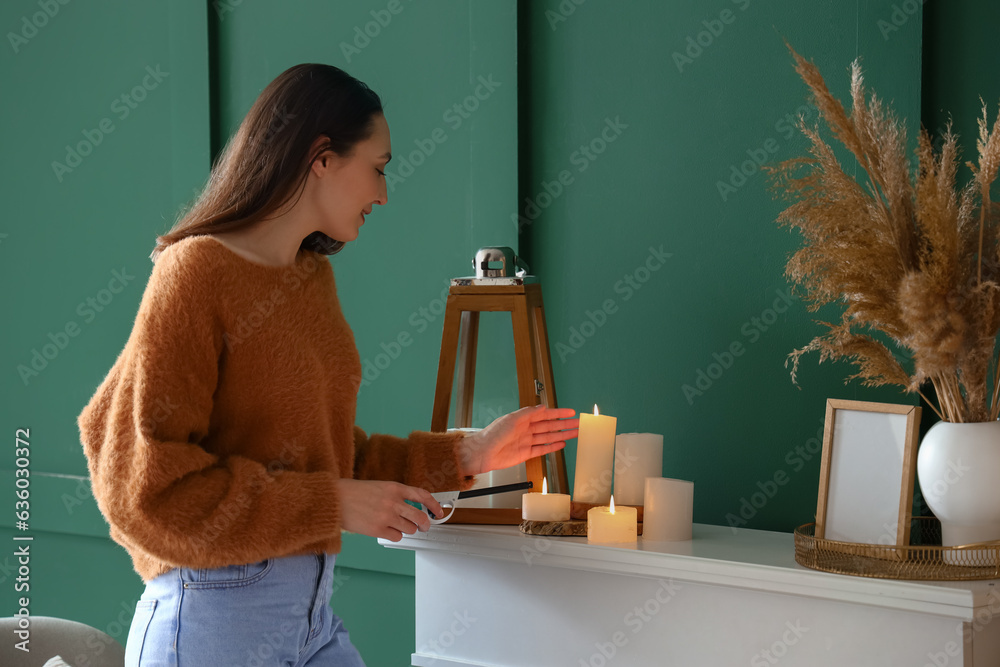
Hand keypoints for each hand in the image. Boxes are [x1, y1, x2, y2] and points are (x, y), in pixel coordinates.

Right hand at [336, 478, 445, 541]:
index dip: (434, 505)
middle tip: (423, 527)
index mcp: (395, 487)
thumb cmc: (354, 492)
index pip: (422, 495)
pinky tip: (385, 530)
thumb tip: (413, 508)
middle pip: (420, 517)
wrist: (335, 499)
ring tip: (394, 525)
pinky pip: (396, 536)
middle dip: (425, 525)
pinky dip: (394, 535)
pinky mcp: (378, 529)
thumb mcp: (380, 486)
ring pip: (410, 529)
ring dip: (406, 530)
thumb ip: (397, 495)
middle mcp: (393, 501)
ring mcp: (386, 516)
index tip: (439, 512)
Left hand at [459, 404, 579, 475]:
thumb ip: (528, 413)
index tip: (571, 412)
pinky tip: (561, 444)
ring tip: (575, 433)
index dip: (558, 413)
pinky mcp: (525, 454)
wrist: (482, 453)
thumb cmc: (493, 434)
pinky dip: (552, 446)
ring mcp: (527, 442)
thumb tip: (543, 407)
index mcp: (523, 419)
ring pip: (548, 437)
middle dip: (564, 424)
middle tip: (578, 424)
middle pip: (550, 426)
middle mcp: (526, 429)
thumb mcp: (511, 419)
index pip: (545, 415)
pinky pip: (542, 449)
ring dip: (562, 435)